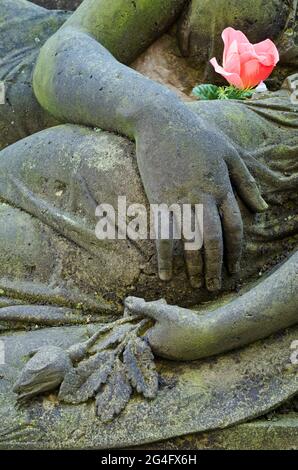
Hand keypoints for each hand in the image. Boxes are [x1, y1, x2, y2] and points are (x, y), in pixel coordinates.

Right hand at [135, 104, 266, 290]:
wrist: (160, 121)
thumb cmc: (197, 135)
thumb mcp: (229, 153)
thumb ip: (247, 182)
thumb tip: (264, 208)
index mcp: (222, 187)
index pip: (234, 227)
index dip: (236, 251)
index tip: (235, 269)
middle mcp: (203, 197)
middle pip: (213, 240)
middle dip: (216, 266)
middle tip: (215, 287)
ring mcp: (179, 199)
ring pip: (188, 241)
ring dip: (193, 266)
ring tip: (196, 284)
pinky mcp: (158, 199)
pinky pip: (162, 234)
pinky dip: (164, 256)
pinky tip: (166, 273)